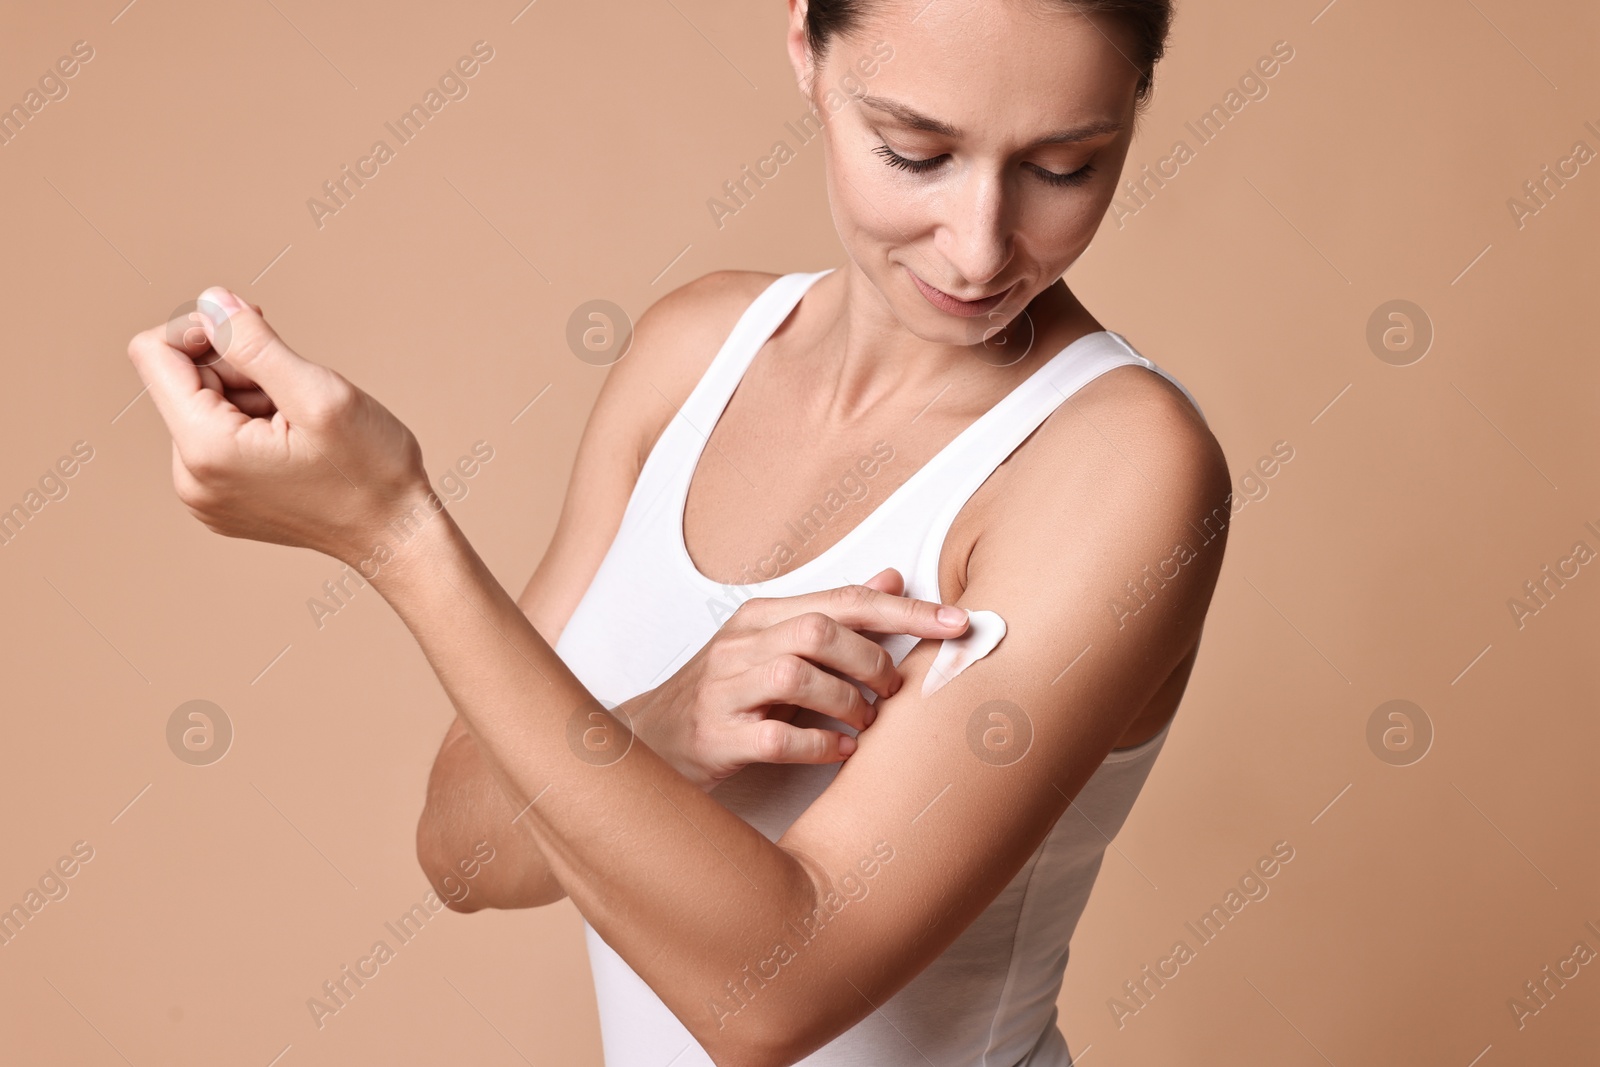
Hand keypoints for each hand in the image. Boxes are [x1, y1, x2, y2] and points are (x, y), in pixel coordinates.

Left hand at [125, 287, 429, 564]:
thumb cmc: (370, 470)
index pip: (153, 354)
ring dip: (250, 397)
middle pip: (182, 382)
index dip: (201, 328)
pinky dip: (253, 426)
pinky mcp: (221, 504)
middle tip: (296, 391)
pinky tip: (296, 444)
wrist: (396, 536)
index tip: (253, 333)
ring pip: (204, 409)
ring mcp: (204, 497)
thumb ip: (253, 341)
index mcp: (205, 449)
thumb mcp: (317, 393)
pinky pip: (218, 441)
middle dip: (236, 369)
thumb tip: (211, 301)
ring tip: (302, 423)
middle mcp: (190, 479)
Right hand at [621, 567, 969, 791]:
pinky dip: (820, 745)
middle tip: (893, 690)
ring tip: (866, 723)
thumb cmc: (726, 694)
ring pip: (798, 676)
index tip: (959, 624)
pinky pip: (776, 736)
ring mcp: (724, 690)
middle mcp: (740, 645)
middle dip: (873, 660)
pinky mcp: (716, 736)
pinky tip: (841, 751)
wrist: (646, 742)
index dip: (906, 611)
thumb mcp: (776, 647)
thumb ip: (834, 615)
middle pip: (821, 631)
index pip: (844, 600)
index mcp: (761, 616)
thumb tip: (895, 579)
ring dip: (848, 703)